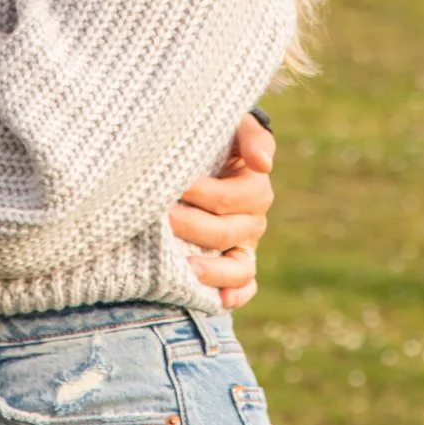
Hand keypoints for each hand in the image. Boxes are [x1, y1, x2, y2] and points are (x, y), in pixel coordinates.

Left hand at [170, 112, 275, 308]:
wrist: (199, 154)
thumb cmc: (210, 137)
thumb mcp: (230, 125)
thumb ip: (249, 135)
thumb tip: (264, 164)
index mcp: (253, 183)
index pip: (227, 198)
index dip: (199, 194)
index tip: (173, 185)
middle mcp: (254, 216)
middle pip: (224, 231)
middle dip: (189, 226)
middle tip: (159, 218)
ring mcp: (247, 243)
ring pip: (238, 266)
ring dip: (213, 270)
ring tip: (186, 268)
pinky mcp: (239, 263)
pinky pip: (245, 285)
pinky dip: (235, 295)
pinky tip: (219, 299)